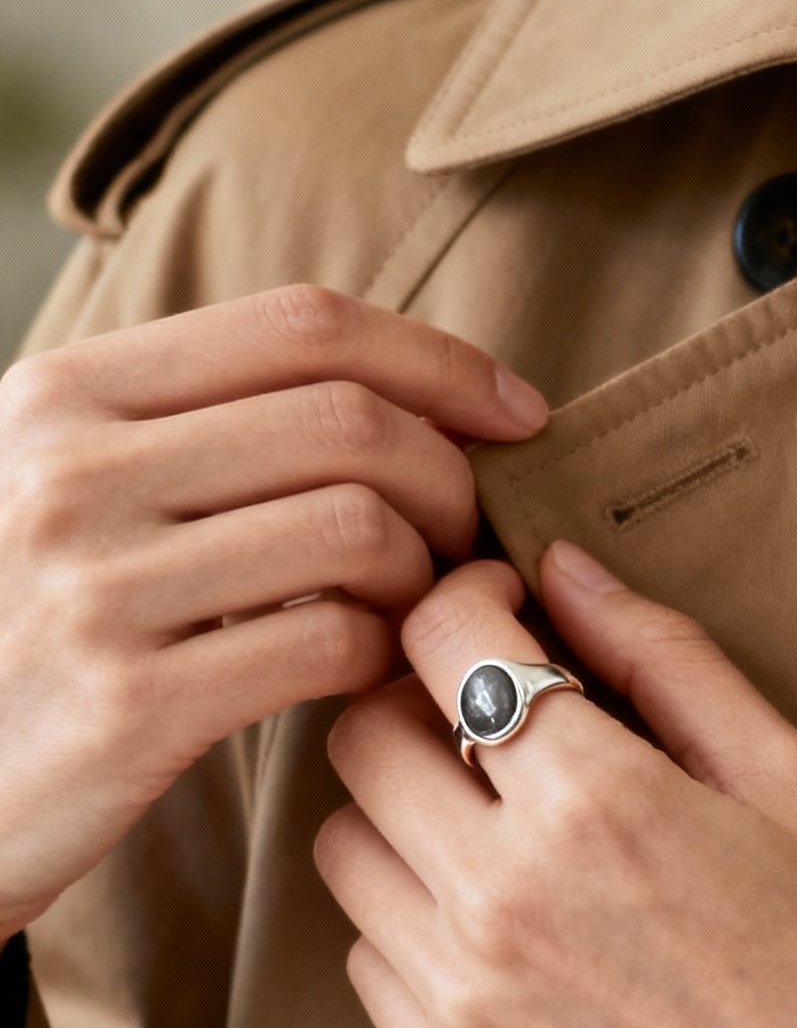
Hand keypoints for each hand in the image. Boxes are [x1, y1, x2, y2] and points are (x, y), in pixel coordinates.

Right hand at [0, 284, 547, 938]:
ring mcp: (96, 586)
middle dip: (454, 475)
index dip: (438, 360)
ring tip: (423, 606)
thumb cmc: (17, 632)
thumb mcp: (55, 491)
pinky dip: (386, 653)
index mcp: (62, 393)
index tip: (516, 412)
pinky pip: (329, 642)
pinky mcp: (130, 704)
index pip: (301, 323)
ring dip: (430, 570)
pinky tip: (374, 671)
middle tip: (475, 534)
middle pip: (348, 420)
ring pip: (357, 527)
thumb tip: (392, 394)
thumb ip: (183, 428)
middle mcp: (71, 471)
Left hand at [314, 542, 796, 1027]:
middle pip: (363, 737)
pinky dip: (414, 921)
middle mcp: (501, 894)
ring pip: (346, 848)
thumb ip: (667, 658)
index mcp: (595, 799)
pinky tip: (507, 925)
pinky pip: (370, 960)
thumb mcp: (794, 780)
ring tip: (498, 825)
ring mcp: (463, 998)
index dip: (464, 596)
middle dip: (418, 697)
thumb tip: (564, 569)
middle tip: (494, 714)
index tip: (504, 608)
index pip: (437, 639)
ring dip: (404, 812)